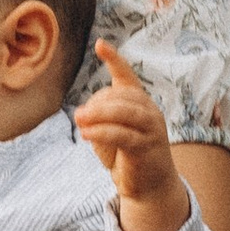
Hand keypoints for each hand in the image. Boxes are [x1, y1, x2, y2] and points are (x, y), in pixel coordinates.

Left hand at [75, 41, 192, 230]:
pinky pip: (123, 135)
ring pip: (124, 112)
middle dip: (98, 103)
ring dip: (99, 115)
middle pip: (122, 95)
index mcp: (140, 103)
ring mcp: (151, 128)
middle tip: (78, 115)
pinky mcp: (147, 147)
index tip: (100, 44)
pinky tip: (87, 135)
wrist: (150, 186)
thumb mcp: (113, 132)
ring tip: (80, 120)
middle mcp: (149, 111)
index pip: (127, 76)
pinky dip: (103, 133)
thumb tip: (82, 114)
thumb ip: (102, 119)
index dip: (114, 60)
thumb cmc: (128, 156)